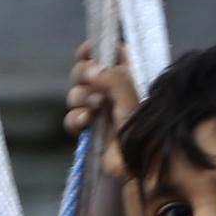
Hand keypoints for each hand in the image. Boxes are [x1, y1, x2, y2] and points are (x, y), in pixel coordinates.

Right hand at [65, 43, 140, 178]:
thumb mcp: (132, 100)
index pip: (108, 52)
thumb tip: (95, 70)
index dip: (95, 49)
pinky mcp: (89, 128)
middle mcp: (112, 89)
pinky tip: (86, 122)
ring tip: (95, 109)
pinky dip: (75, 118)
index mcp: (128, 75)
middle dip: (83, 74)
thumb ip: (114, 80)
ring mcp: (100, 108)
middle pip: (85, 70)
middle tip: (91, 80)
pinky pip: (71, 118)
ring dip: (80, 98)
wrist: (139, 166)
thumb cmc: (144, 130)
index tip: (87, 51)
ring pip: (75, 93)